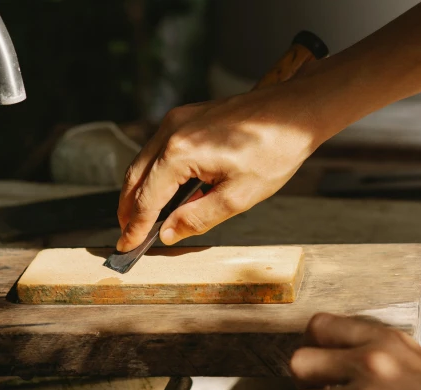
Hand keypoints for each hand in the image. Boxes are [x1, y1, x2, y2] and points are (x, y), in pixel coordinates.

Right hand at [115, 82, 323, 251]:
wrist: (294, 111)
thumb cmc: (274, 151)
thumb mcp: (239, 197)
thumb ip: (197, 218)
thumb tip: (167, 234)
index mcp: (181, 153)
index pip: (146, 199)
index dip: (135, 227)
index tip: (126, 246)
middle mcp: (171, 131)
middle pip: (135, 178)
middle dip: (128, 210)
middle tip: (128, 235)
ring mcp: (177, 120)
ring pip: (143, 161)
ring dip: (138, 191)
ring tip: (139, 218)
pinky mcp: (186, 116)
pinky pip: (158, 148)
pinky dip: (153, 172)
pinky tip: (161, 190)